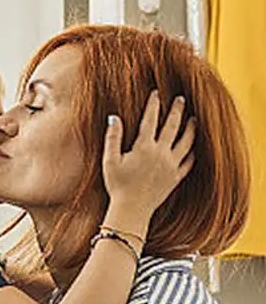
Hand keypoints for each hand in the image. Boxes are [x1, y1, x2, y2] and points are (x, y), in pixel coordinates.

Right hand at [102, 91, 195, 238]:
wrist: (131, 210)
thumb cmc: (117, 186)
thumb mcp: (109, 162)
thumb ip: (113, 138)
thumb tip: (114, 118)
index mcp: (144, 147)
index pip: (150, 119)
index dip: (153, 104)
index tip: (156, 93)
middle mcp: (161, 153)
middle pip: (172, 126)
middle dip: (176, 110)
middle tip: (180, 99)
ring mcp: (171, 165)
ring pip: (186, 141)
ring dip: (191, 128)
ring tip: (193, 118)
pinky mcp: (176, 177)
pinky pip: (188, 161)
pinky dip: (192, 152)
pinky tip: (193, 146)